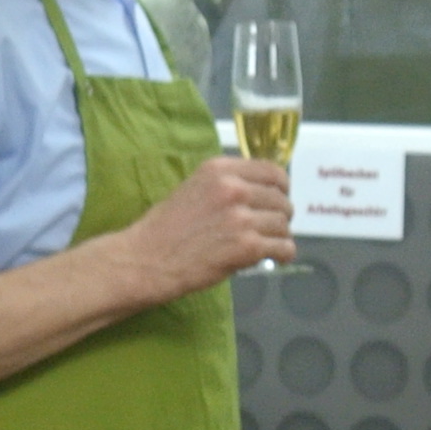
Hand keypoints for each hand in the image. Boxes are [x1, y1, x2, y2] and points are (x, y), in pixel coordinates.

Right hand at [117, 157, 293, 302]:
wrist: (147, 260)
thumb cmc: (165, 229)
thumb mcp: (194, 189)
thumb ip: (226, 186)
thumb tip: (259, 192)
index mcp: (220, 170)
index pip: (271, 171)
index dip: (282, 187)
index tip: (280, 197)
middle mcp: (234, 188)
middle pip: (280, 198)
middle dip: (281, 214)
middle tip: (272, 227)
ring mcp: (241, 217)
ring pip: (283, 224)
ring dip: (281, 236)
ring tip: (270, 245)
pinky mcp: (247, 246)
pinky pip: (283, 247)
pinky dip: (284, 254)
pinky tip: (276, 257)